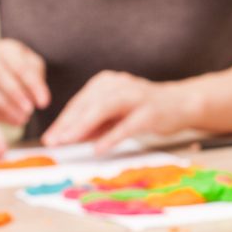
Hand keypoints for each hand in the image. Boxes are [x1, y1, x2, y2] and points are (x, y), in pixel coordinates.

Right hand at [0, 39, 49, 125]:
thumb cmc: (16, 66)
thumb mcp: (29, 64)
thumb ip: (36, 78)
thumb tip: (40, 100)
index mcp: (6, 50)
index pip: (20, 67)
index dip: (33, 86)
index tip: (43, 103)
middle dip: (15, 95)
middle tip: (29, 111)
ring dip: (6, 108)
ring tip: (23, 119)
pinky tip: (12, 121)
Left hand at [40, 70, 201, 151]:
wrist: (182, 103)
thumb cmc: (145, 109)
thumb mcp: (116, 115)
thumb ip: (94, 124)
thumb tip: (68, 137)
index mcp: (107, 83)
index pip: (80, 102)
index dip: (63, 120)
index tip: (49, 137)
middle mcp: (120, 85)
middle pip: (88, 104)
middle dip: (68, 124)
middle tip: (53, 141)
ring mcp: (136, 96)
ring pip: (104, 109)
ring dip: (83, 126)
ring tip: (68, 141)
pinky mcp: (151, 112)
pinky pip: (127, 125)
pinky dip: (111, 137)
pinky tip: (98, 149)